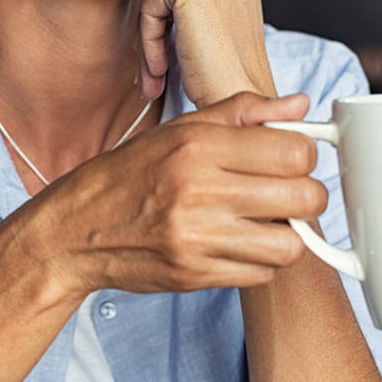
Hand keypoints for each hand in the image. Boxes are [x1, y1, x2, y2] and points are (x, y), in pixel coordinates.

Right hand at [38, 91, 326, 296]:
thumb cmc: (130, 172)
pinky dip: (259, 261)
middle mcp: (198, 190)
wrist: (77, 227)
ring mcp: (197, 237)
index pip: (294, 151)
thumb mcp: (180, 129)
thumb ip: (243, 112)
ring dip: (285, 233)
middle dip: (305, 193)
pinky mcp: (195, 275)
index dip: (303, 154)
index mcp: (197, 145)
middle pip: (304, 197)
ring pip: (291, 244)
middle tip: (285, 190)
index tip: (289, 157)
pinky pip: (262, 275)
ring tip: (262, 220)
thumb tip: (299, 105)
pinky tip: (237, 242)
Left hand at [137, 0, 275, 108]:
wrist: (240, 95)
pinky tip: (161, 70)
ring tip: (158, 74)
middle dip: (160, 28)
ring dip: (151, 39)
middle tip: (159, 70)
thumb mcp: (217, 11)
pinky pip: (148, 9)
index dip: (173, 19)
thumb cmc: (228, 64)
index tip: (173, 52)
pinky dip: (149, 43)